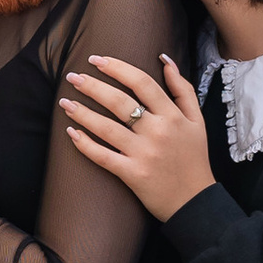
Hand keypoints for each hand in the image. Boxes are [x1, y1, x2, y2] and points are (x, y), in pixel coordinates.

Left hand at [58, 50, 213, 220]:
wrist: (196, 201)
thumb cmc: (194, 158)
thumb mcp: (197, 120)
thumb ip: (183, 89)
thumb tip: (165, 60)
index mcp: (173, 115)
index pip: (141, 82)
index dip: (116, 67)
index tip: (96, 60)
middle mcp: (158, 131)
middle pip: (119, 101)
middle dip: (92, 86)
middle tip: (72, 76)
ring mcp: (144, 153)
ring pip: (106, 127)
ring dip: (82, 112)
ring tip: (65, 101)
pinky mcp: (133, 174)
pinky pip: (103, 156)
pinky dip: (85, 144)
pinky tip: (71, 133)